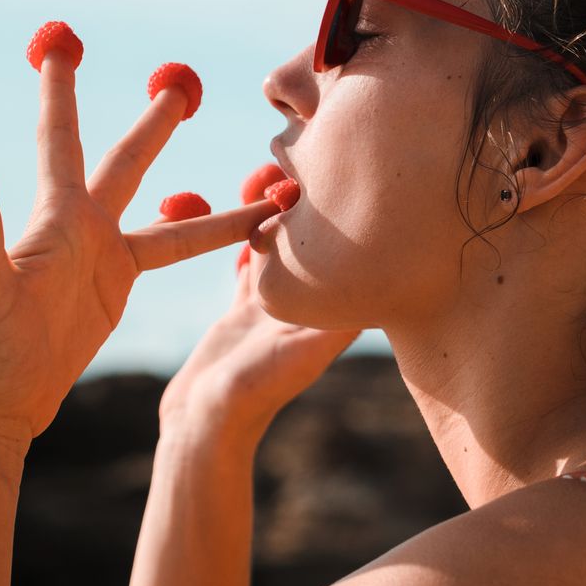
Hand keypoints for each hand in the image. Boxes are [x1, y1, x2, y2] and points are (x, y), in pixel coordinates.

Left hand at [0, 46, 274, 442]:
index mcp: (56, 216)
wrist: (1, 394)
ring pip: (165, 210)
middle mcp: (80, 224)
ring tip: (263, 179)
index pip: (60, 136)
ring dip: (211, 195)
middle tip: (180, 81)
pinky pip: (174, 252)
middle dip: (154, 122)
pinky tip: (244, 231)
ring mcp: (102, 254)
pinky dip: (211, 240)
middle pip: (124, 159)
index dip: (59, 89)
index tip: (59, 41)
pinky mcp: (117, 284)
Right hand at [159, 163, 361, 439]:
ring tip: (262, 171)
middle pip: (317, 242)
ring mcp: (277, 308)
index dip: (349, 213)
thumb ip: (333, 323)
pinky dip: (244, 230)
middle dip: (305, 199)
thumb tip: (381, 288)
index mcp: (330, 316)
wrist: (204, 426)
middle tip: (290, 159)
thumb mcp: (297, 354)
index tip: (335, 171)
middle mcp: (310, 309)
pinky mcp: (244, 311)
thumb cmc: (252, 394)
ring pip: (281, 243)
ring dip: (272, 208)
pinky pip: (250, 259)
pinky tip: (241, 199)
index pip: (351, 255)